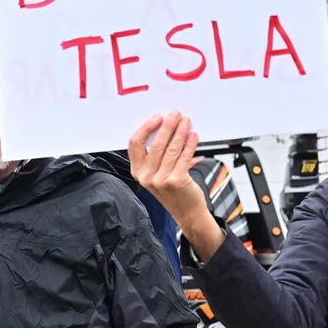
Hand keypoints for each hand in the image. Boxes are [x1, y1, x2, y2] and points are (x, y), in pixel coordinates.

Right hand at [128, 112, 223, 260]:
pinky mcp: (176, 181)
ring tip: (186, 122)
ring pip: (171, 148)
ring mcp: (160, 180)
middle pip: (155, 144)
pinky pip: (183, 156)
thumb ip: (157, 155)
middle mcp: (146, 176)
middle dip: (167, 126)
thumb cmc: (173, 191)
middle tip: (175, 115)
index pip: (135, 144)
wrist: (187, 213)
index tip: (157, 118)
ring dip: (180, 132)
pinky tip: (193, 136)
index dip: (145, 128)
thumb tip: (167, 129)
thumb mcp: (157, 174)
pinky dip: (190, 144)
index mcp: (137, 172)